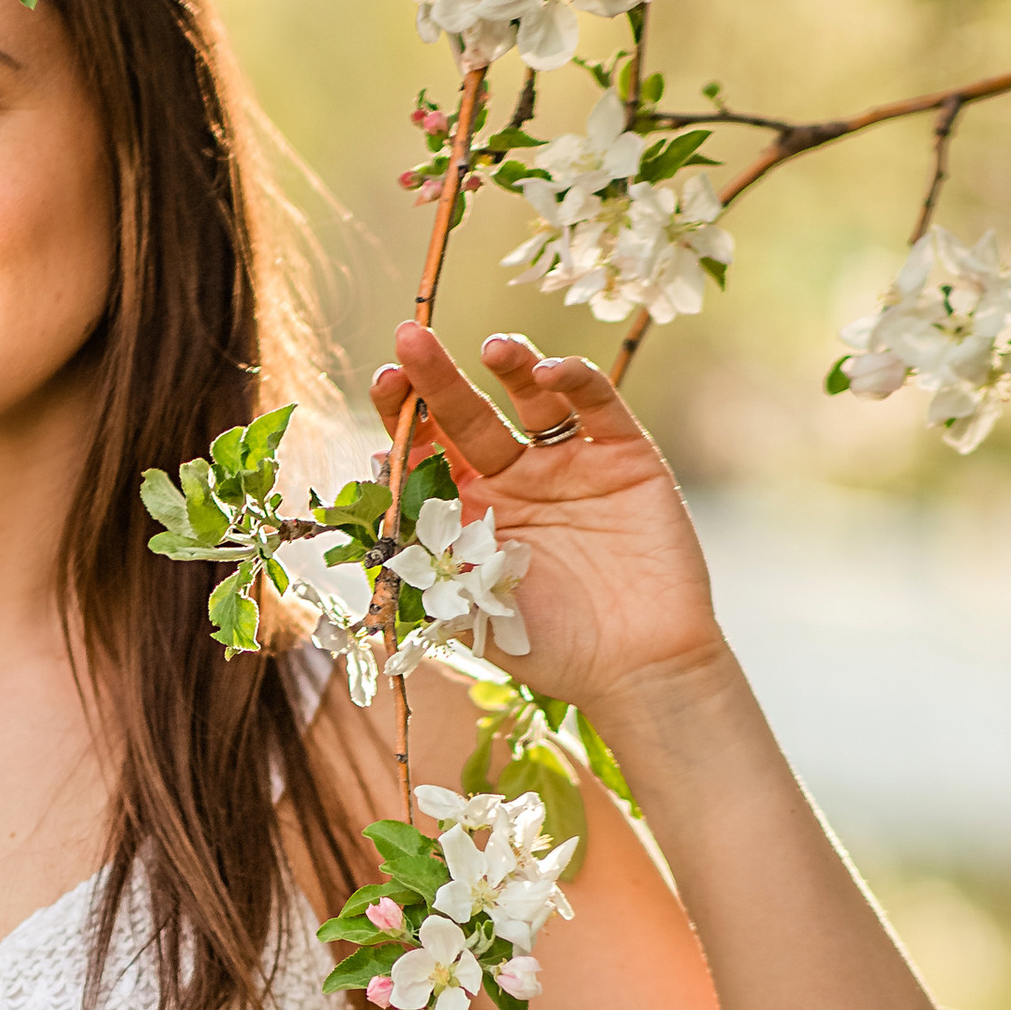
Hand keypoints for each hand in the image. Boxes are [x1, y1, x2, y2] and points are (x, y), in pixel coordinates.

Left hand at [376, 323, 726, 724]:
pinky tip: (547, 372)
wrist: (637, 671)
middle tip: (411, 339)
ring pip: (532, 397)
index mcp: (470, 513)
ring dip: (511, 364)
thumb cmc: (547, 649)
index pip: (427, 450)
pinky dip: (574, 379)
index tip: (386, 384)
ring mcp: (570, 464)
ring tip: (491, 347)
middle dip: (437, 377)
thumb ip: (424, 551)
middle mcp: (516, 480)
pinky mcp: (625, 456)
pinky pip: (596, 404)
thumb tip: (373, 487)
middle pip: (467, 415)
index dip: (403, 416)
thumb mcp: (468, 604)